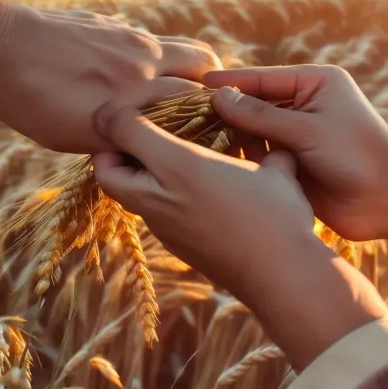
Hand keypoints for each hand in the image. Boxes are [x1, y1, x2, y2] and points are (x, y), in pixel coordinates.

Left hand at [0, 5, 220, 153]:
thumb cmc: (29, 104)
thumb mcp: (75, 138)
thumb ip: (118, 135)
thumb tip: (144, 140)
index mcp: (134, 98)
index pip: (196, 102)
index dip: (209, 115)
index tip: (211, 127)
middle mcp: (142, 63)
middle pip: (203, 63)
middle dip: (213, 84)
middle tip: (208, 102)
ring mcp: (129, 37)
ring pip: (182, 45)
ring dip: (191, 64)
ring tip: (184, 83)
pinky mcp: (112, 23)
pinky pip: (150, 38)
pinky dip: (158, 55)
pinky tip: (137, 69)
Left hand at [90, 104, 315, 297]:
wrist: (279, 279)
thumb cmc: (277, 217)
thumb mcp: (275, 170)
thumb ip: (263, 143)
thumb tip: (256, 126)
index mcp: (180, 167)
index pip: (123, 132)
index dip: (113, 116)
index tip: (124, 109)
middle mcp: (160, 198)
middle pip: (108, 173)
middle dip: (111, 153)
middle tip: (134, 138)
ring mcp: (164, 227)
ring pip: (128, 195)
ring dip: (134, 176)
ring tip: (162, 159)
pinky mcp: (174, 246)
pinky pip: (150, 214)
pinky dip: (155, 197)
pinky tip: (187, 191)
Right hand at [204, 65, 387, 241]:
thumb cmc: (356, 156)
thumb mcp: (306, 129)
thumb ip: (260, 114)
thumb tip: (219, 97)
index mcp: (314, 84)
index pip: (261, 79)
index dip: (229, 82)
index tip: (197, 84)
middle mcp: (303, 106)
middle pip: (253, 104)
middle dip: (224, 110)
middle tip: (184, 116)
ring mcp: (296, 135)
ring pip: (252, 131)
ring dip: (228, 135)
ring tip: (191, 139)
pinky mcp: (291, 162)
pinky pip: (258, 154)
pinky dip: (239, 156)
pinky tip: (213, 161)